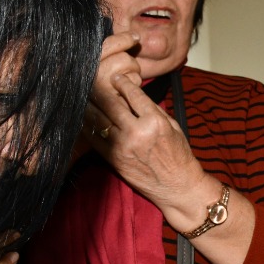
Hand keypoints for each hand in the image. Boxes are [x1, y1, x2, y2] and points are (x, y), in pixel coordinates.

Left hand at [85, 33, 206, 210]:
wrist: (178, 186)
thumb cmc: (178, 155)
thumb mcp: (172, 126)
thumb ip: (152, 110)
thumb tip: (132, 95)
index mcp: (154, 121)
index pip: (132, 94)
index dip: (121, 82)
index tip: (115, 77)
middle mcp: (137, 132)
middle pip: (110, 103)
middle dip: (101, 89)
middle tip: (93, 80)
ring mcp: (123, 146)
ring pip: (98, 119)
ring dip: (89, 105)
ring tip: (85, 95)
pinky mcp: (113, 159)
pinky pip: (95, 138)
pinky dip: (88, 126)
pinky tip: (85, 117)